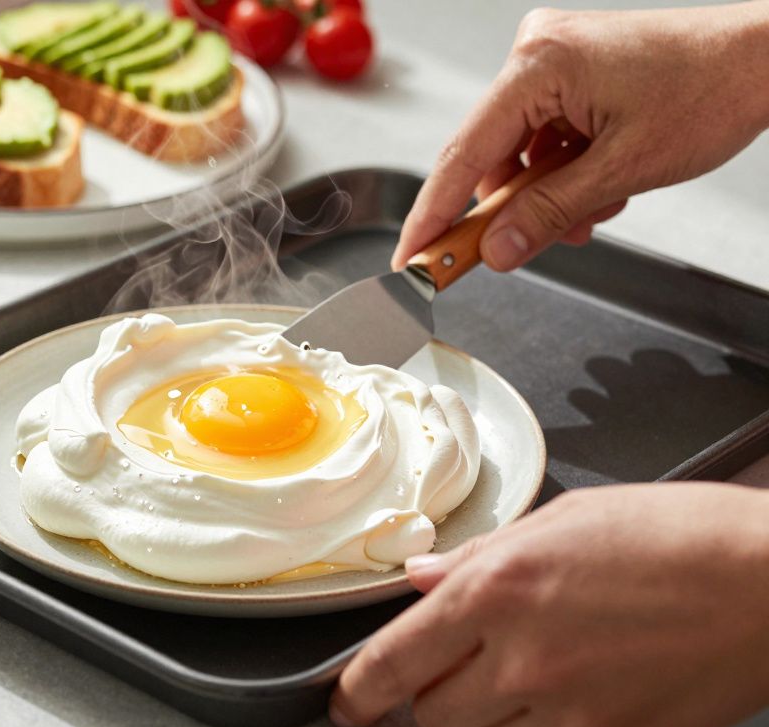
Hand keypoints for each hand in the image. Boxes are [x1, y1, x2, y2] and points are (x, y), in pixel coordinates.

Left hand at [330, 482, 768, 726]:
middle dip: (431, 695)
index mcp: (496, 589)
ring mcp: (570, 712)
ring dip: (484, 720)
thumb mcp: (563, 521)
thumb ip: (481, 557)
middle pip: (431, 715)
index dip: (356, 692)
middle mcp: (521, 657)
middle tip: (458, 670)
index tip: (347, 703)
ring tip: (524, 679)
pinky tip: (568, 701)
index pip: (391, 661)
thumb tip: (421, 578)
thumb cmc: (677, 535)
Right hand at [392, 4, 768, 272]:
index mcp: (537, 64)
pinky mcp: (569, 70)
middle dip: (510, 208)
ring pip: (517, 151)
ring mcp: (551, 58)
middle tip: (511, 252)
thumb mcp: (622, 170)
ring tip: (589, 211)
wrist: (763, 58)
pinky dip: (561, 170)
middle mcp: (534, 52)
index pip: (462, 153)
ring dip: (544, 193)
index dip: (432, 215)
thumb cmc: (710, 89)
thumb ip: (548, 213)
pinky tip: (595, 184)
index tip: (410, 258)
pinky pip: (541, 135)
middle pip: (488, 154)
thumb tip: (495, 249)